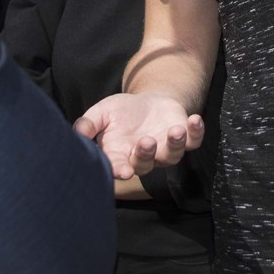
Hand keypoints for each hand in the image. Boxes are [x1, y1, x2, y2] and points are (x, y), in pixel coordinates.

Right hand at [73, 92, 201, 179]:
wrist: (149, 102)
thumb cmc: (122, 112)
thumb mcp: (102, 113)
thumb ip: (89, 123)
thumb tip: (77, 133)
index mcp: (121, 154)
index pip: (119, 167)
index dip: (120, 170)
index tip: (122, 171)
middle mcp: (144, 157)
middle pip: (146, 164)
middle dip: (146, 154)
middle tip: (146, 141)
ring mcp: (165, 149)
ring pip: (171, 156)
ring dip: (174, 144)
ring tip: (175, 130)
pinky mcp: (183, 138)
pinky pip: (193, 141)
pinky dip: (195, 132)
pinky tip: (194, 120)